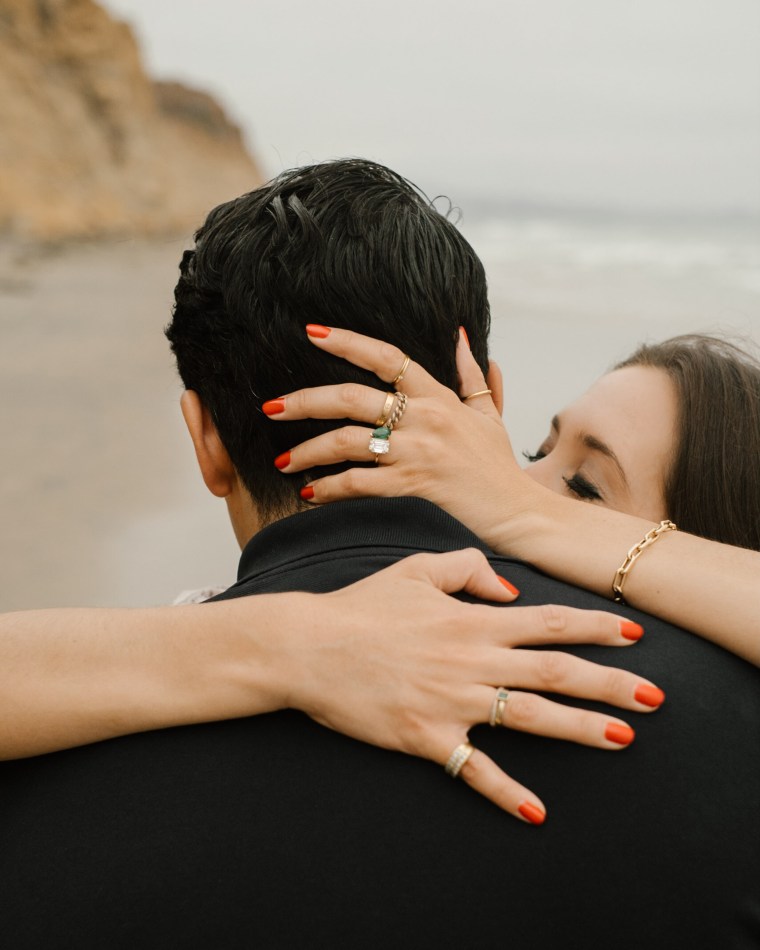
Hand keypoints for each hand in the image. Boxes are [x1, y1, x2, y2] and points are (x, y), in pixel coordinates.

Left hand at [265, 325, 542, 550]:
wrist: (520, 514)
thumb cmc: (499, 468)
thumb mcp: (489, 415)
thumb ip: (472, 375)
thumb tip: (460, 335)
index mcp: (439, 396)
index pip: (387, 356)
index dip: (347, 341)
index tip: (310, 332)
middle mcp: (426, 418)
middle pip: (351, 397)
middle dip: (304, 401)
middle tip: (270, 407)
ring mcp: (418, 452)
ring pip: (347, 442)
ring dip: (308, 451)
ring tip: (283, 461)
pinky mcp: (414, 486)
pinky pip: (359, 483)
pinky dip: (329, 488)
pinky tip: (310, 492)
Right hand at [282, 548, 660, 823]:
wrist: (308, 647)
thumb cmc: (361, 606)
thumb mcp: (415, 568)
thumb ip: (468, 567)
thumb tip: (509, 590)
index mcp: (471, 621)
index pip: (547, 623)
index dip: (593, 629)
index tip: (632, 636)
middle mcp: (471, 661)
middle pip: (554, 672)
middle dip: (609, 683)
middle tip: (653, 696)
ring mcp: (452, 702)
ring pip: (530, 717)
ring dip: (581, 729)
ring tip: (624, 739)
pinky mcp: (427, 737)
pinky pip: (475, 769)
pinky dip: (507, 791)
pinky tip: (537, 810)